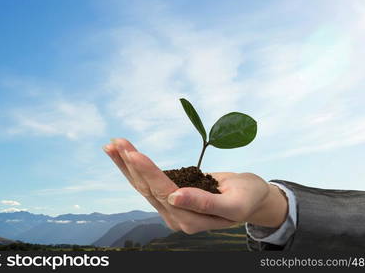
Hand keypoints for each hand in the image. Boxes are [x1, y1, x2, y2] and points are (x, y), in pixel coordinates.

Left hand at [103, 138, 287, 233]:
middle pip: (147, 189)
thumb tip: (175, 197)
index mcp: (190, 221)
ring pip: (143, 185)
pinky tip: (124, 154)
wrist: (252, 196)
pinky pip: (149, 181)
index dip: (148, 173)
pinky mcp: (170, 195)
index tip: (133, 154)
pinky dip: (135, 167)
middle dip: (131, 164)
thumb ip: (205, 203)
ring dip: (127, 164)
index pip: (164, 194)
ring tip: (112, 145)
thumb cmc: (247, 198)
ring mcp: (171, 206)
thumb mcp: (233, 204)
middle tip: (117, 142)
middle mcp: (176, 216)